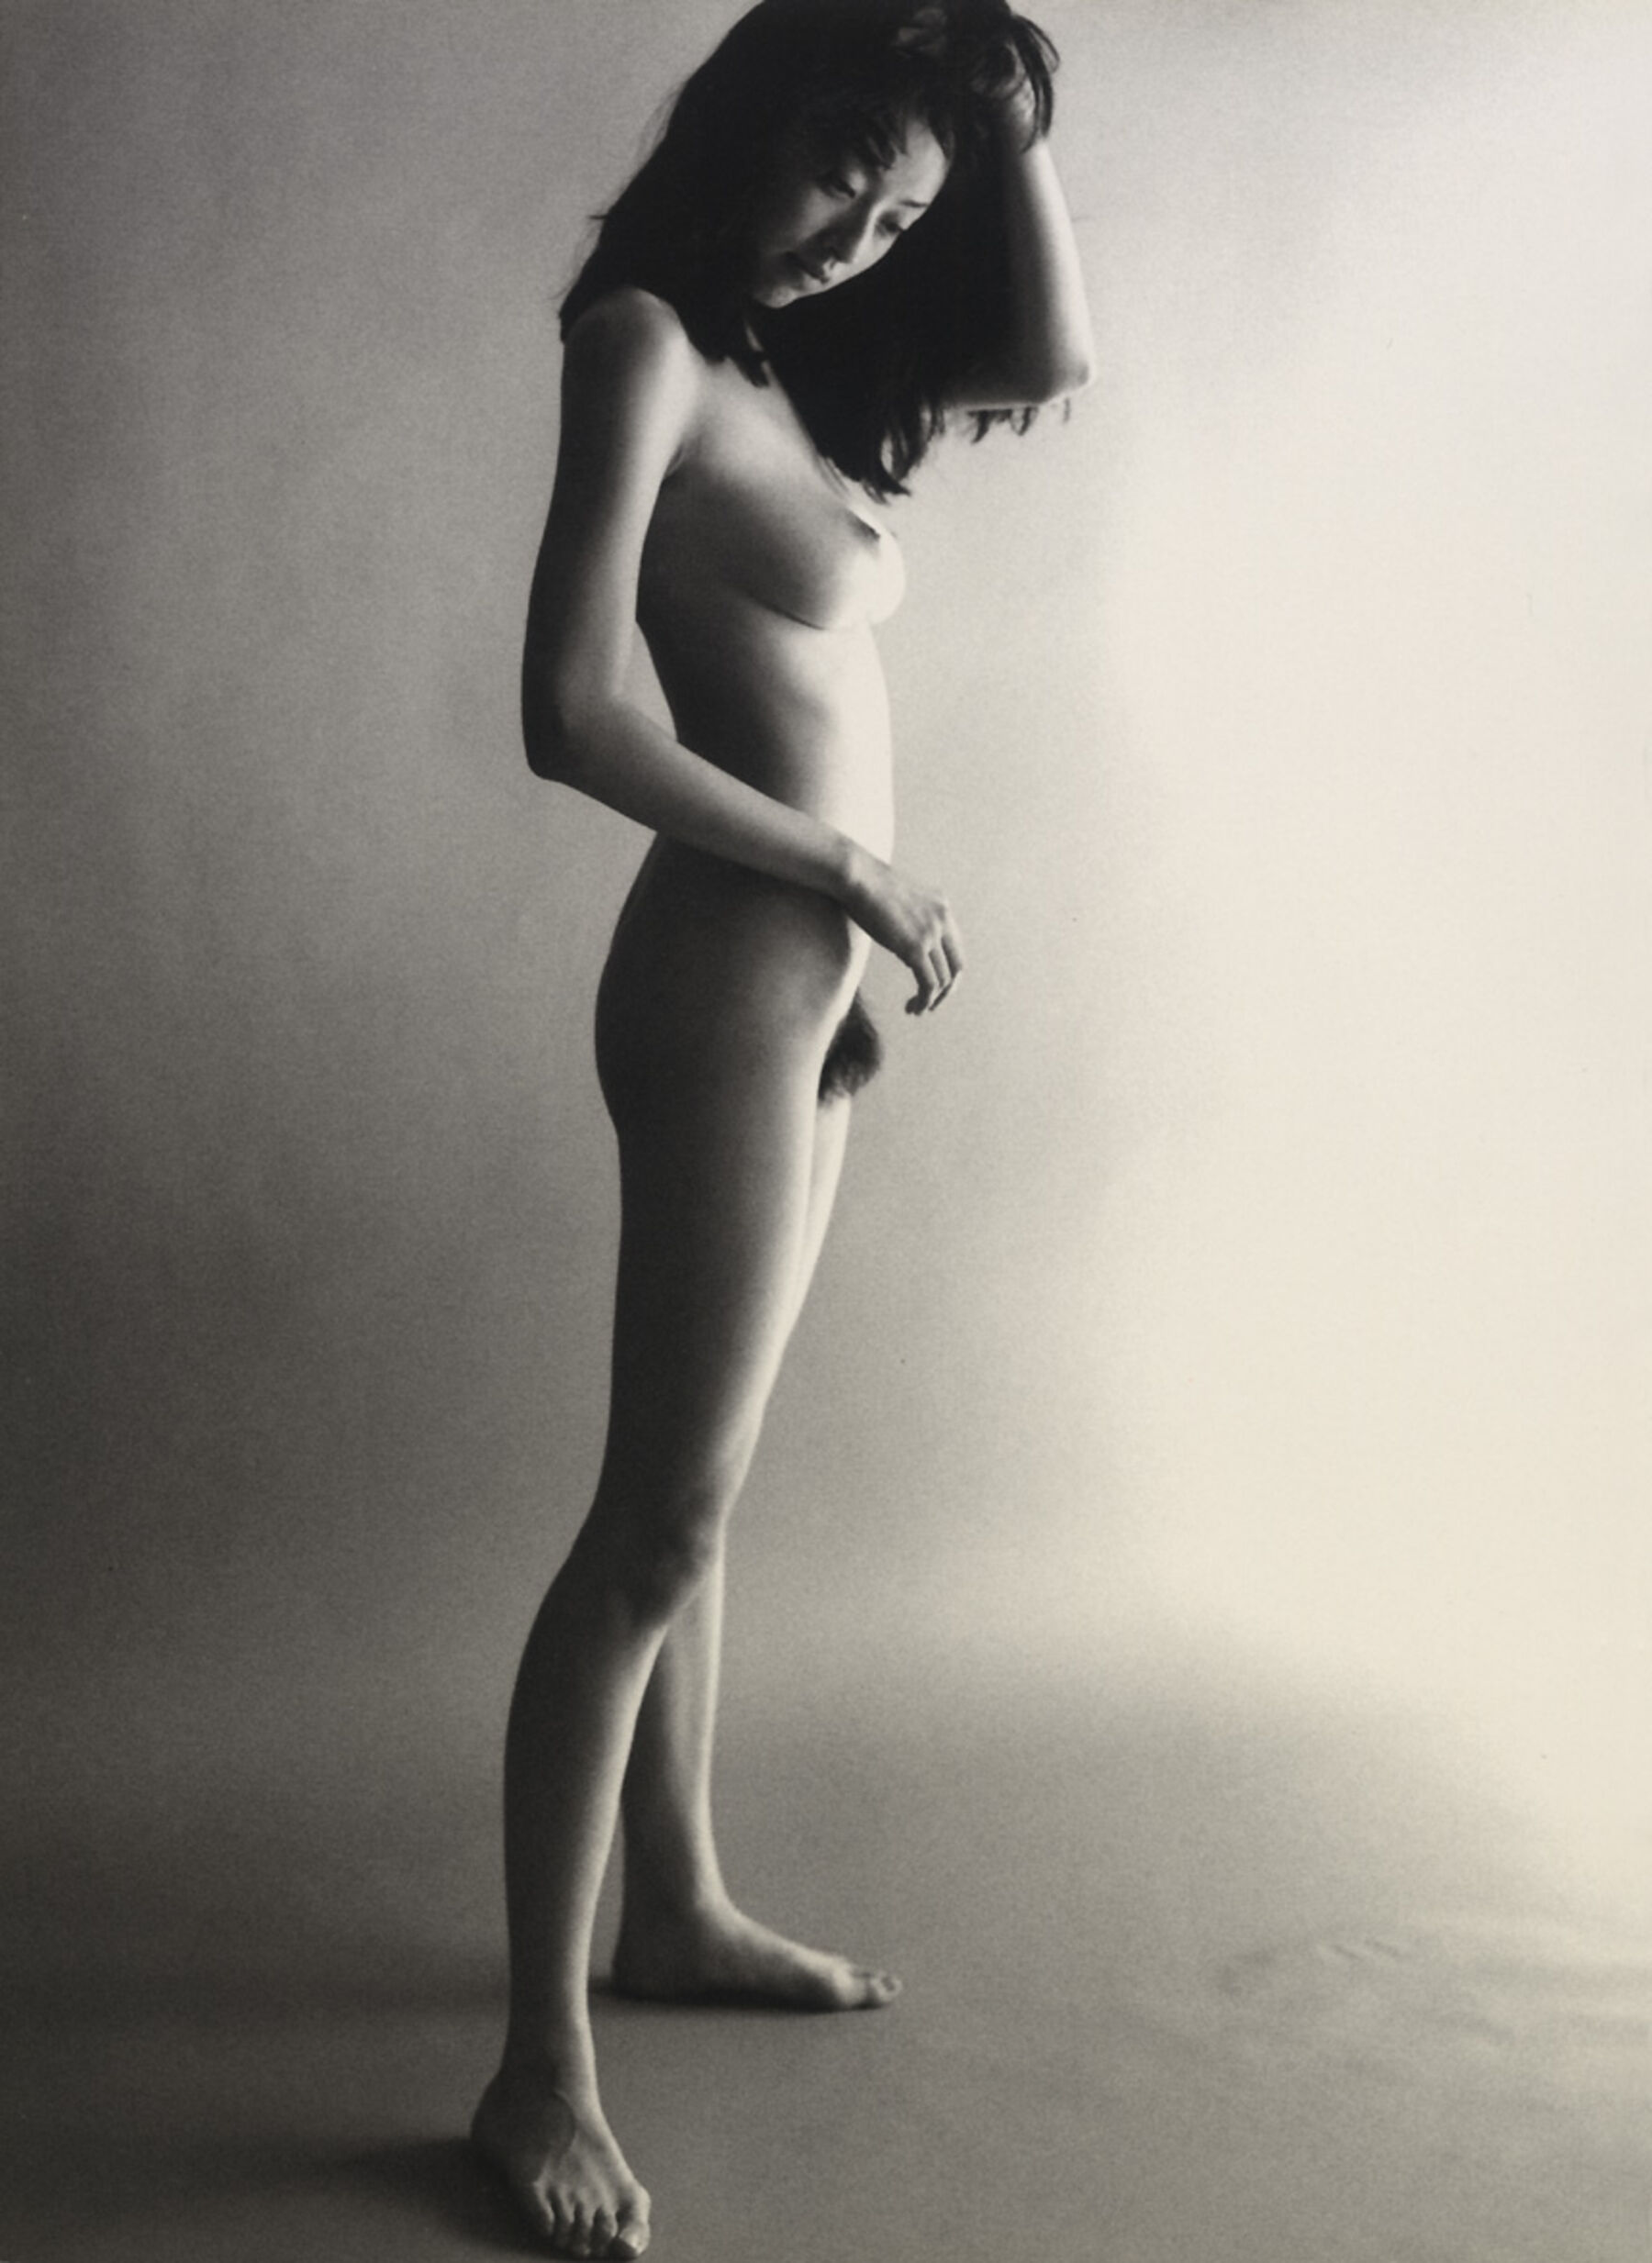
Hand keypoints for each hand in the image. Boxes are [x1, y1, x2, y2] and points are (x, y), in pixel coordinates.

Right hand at [843, 846, 964, 1014]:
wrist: (858, 877)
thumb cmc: (867, 886)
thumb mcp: (899, 901)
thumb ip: (911, 921)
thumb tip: (907, 947)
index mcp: (942, 906)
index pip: (956, 947)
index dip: (948, 971)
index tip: (934, 985)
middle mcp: (943, 919)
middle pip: (957, 966)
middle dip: (947, 991)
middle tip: (932, 1004)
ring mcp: (931, 933)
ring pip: (943, 979)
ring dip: (932, 1000)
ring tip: (917, 1010)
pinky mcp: (915, 947)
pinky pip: (928, 983)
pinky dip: (924, 1001)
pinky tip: (914, 1008)